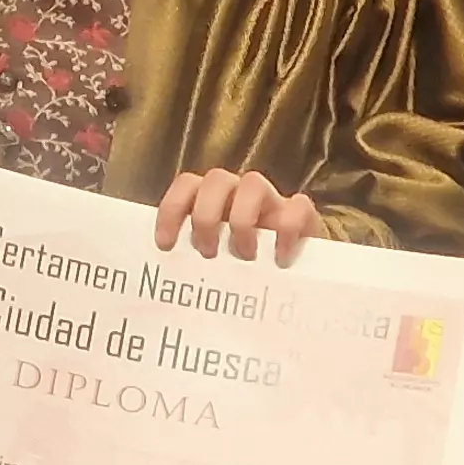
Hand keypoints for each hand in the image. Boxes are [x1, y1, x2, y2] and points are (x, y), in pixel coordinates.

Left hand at [155, 168, 322, 264]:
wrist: (300, 274)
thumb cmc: (246, 269)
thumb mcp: (216, 263)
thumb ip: (194, 260)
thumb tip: (161, 285)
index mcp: (213, 199)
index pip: (187, 185)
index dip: (172, 209)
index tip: (165, 245)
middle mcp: (240, 193)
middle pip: (216, 179)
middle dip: (206, 216)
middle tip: (207, 252)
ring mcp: (273, 200)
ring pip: (253, 183)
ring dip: (242, 219)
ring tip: (244, 255)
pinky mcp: (303, 215)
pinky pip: (297, 208)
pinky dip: (287, 232)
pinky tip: (280, 259)